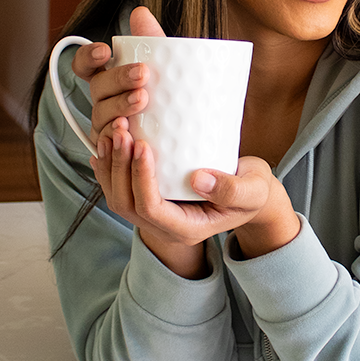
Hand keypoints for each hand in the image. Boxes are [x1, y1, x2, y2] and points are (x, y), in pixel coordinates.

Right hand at [71, 5, 164, 151]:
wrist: (195, 139)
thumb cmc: (175, 98)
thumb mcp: (169, 68)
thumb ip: (153, 41)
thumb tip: (139, 12)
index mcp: (110, 80)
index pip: (86, 65)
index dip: (88, 57)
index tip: (106, 50)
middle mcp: (103, 103)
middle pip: (97, 88)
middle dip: (117, 78)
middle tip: (142, 74)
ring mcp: (107, 130)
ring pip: (101, 117)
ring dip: (117, 106)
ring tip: (142, 100)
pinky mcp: (117, 154)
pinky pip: (108, 148)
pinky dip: (116, 139)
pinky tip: (130, 134)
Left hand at [93, 140, 298, 276]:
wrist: (248, 193)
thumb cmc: (253, 191)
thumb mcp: (254, 191)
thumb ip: (232, 190)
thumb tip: (198, 179)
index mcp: (187, 229)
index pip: (152, 208)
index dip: (141, 177)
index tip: (143, 145)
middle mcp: (164, 227)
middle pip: (127, 203)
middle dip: (119, 166)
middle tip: (121, 130)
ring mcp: (154, 216)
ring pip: (117, 196)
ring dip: (110, 164)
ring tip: (112, 131)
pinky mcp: (149, 200)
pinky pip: (119, 188)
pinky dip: (109, 166)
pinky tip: (105, 144)